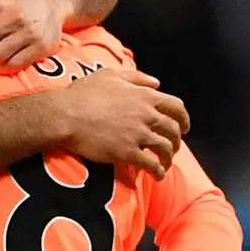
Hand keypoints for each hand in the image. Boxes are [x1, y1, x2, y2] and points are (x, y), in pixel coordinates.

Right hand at [51, 68, 188, 179]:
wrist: (66, 115)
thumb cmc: (83, 94)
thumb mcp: (110, 75)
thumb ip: (136, 77)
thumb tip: (156, 83)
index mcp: (144, 96)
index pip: (176, 107)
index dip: (183, 119)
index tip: (183, 127)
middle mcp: (146, 115)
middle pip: (173, 130)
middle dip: (177, 140)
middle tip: (172, 146)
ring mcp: (138, 135)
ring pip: (165, 148)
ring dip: (168, 157)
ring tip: (164, 163)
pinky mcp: (128, 153)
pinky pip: (151, 165)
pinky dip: (158, 171)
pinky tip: (156, 175)